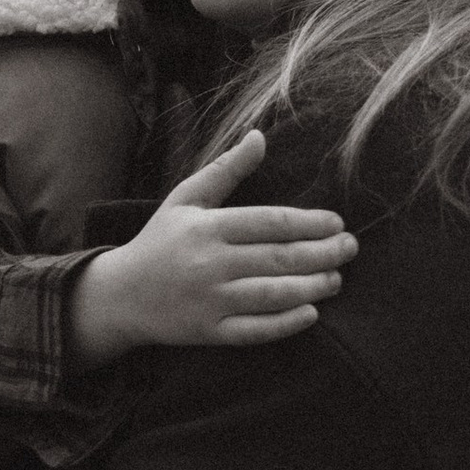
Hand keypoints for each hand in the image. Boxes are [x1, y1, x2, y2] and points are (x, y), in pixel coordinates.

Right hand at [68, 129, 357, 360]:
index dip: (309, 223)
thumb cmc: (160, 240)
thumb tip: (260, 136)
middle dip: (322, 254)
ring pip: (273, 295)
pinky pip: (255, 330)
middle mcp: (209, 264)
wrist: (120, 295)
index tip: (337, 223)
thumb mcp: (186, 198)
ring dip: (312, 287)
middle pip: (279, 258)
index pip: (270, 223)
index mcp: (206, 227)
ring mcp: (210, 300)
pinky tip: (311, 314)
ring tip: (336, 279)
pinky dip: (286, 323)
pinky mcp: (209, 332)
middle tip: (350, 249)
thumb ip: (226, 170)